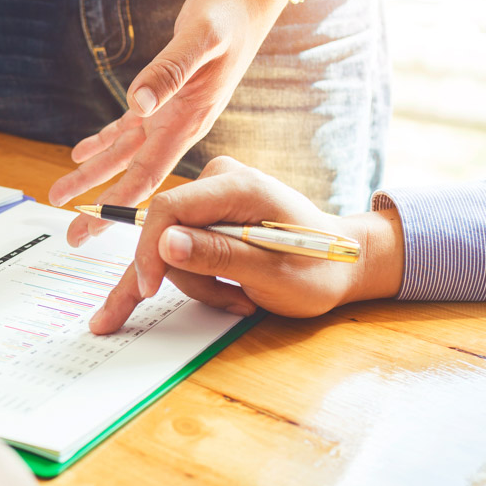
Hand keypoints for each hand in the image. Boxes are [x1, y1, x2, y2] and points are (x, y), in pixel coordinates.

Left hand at [48, 0, 295, 245]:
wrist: (248, 0)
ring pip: (124, 155)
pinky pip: (128, 129)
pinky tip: (80, 155)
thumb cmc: (229, 15)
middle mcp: (178, 127)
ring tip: (60, 197)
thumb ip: (170, 70)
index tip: (95, 227)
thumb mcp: (201, 37)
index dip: (121, 204)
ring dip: (92, 177)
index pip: (149, 174)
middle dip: (101, 207)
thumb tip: (138, 103)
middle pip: (134, 177)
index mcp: (188, 122)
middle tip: (74, 237)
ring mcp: (170, 115)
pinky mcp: (163, 98)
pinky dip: (103, 142)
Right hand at [89, 157, 403, 332]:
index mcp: (240, 186)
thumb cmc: (318, 269)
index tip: (149, 290)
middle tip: (233, 302)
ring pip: (171, 247)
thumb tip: (165, 244)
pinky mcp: (209, 215)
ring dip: (200, 282)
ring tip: (242, 298)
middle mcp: (221, 181)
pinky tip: (145, 305)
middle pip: (167, 232)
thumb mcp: (273, 273)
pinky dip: (184, 277)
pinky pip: (179, 247)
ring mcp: (213, 197)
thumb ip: (220, 255)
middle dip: (190, 276)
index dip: (150, 251)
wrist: (341, 264)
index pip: (170, 208)